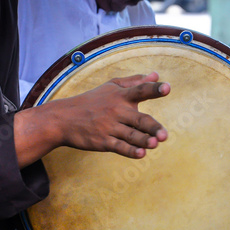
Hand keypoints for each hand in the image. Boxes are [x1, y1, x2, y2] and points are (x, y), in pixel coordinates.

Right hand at [15, 72, 170, 167]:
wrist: (63, 119)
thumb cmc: (91, 101)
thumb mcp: (111, 86)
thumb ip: (135, 82)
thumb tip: (156, 75)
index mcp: (121, 96)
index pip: (140, 90)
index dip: (154, 89)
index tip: (167, 88)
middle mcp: (116, 111)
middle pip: (139, 119)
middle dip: (152, 127)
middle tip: (164, 135)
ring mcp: (109, 127)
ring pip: (131, 135)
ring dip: (144, 140)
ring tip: (155, 144)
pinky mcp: (103, 142)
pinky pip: (119, 147)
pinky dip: (130, 151)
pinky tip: (141, 154)